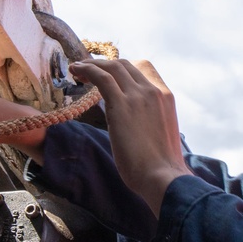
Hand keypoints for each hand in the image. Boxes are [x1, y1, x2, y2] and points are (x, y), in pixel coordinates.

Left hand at [69, 58, 190, 215]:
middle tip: (88, 72)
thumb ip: (150, 119)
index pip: (143, 68)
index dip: (122, 68)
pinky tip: (77, 72)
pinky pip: (102, 77)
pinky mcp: (121, 105)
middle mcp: (153, 91)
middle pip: (125, 64)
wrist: (163, 177)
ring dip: (92, 65)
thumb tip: (135, 124)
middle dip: (104, 64)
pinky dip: (88, 70)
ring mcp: (138, 96)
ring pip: (112, 67)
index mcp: (165, 96)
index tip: (108, 74)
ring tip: (77, 69)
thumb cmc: (161, 166)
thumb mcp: (161, 133)